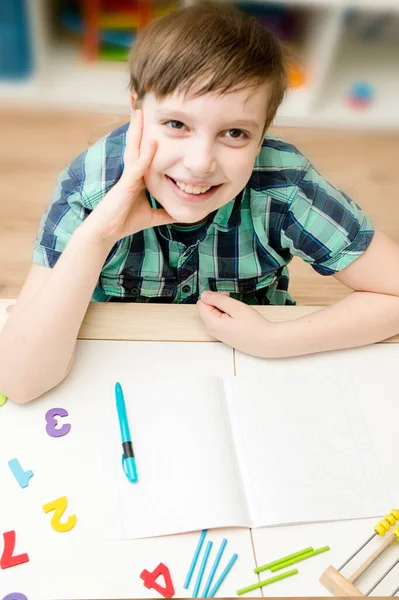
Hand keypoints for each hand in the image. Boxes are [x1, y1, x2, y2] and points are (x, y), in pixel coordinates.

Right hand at [85, 110, 174, 244]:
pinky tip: (151, 142)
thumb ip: (164, 213)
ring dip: (137, 131)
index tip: (154, 122)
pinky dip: (145, 154)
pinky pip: (137, 166)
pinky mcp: (125, 185)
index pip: (143, 153)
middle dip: (139, 126)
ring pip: (134, 149)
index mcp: (137, 178)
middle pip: (136, 145)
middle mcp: (131, 173)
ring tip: (140, 112)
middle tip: (142, 104)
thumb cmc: (124, 222)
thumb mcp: (151, 217)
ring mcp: (128, 177)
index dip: (146, 137)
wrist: (106, 232)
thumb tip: (180, 214)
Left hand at [197, 291, 276, 356]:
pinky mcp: (224, 336)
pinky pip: (220, 322)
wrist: (267, 342)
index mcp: (212, 323)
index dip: (213, 296)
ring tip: (237, 312)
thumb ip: (217, 299)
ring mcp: (218, 334)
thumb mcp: (235, 307)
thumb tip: (204, 295)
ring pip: (213, 315)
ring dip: (223, 309)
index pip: (201, 303)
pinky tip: (238, 319)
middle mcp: (212, 330)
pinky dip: (227, 317)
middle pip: (206, 309)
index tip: (226, 297)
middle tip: (233, 303)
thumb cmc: (254, 326)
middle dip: (218, 302)